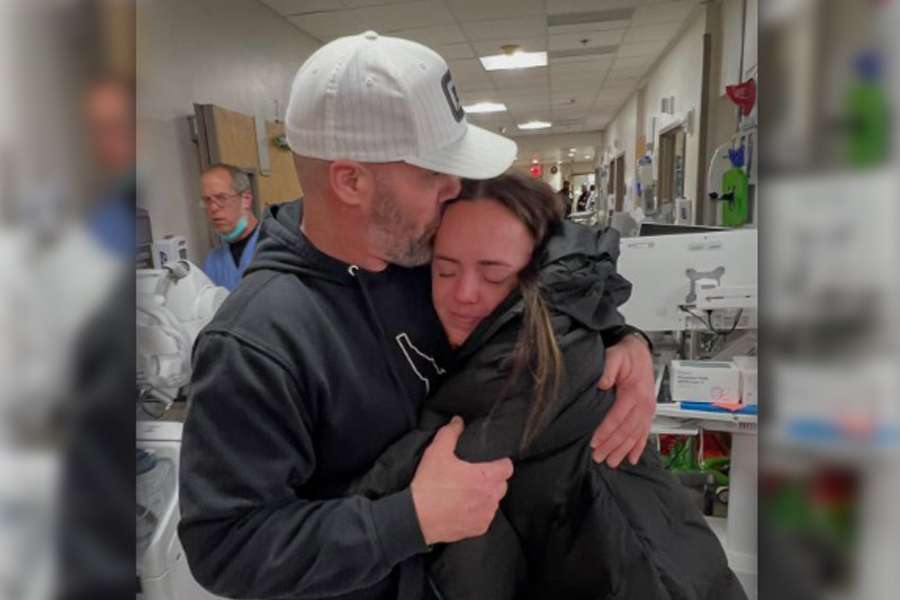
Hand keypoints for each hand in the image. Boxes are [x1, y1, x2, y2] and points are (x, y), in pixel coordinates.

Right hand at [410, 416, 513, 544]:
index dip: (500, 462)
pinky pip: (485, 517)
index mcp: (486, 477)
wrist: (417, 518)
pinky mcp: (478, 530)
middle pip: (502, 484)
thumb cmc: (430, 484)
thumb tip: (458, 421)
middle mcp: (491, 497)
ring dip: (486, 496)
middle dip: (492, 479)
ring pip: (494, 502)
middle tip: (475, 475)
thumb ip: (450, 433)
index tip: (490, 462)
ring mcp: (486, 515)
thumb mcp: (437, 452)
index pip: (508, 467)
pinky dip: (478, 512)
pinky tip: (463, 508)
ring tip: (468, 492)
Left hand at [591, 334, 654, 467]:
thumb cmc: (626, 355)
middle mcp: (644, 404)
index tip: (594, 442)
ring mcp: (647, 410)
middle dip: (612, 446)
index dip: (605, 432)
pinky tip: (632, 458)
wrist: (640, 352)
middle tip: (598, 457)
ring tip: (611, 462)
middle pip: (626, 430)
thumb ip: (608, 369)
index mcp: (635, 392)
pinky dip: (638, 447)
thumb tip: (601, 384)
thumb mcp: (614, 356)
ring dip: (623, 450)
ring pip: (635, 435)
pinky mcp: (647, 412)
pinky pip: (644, 433)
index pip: (617, 417)